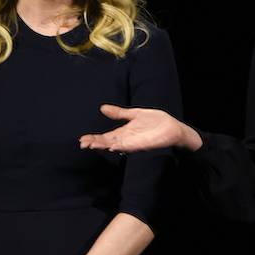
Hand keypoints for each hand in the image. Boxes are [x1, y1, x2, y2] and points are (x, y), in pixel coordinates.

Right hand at [79, 105, 201, 153]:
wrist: (172, 127)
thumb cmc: (155, 121)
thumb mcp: (134, 114)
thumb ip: (119, 113)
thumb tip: (102, 108)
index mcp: (123, 132)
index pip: (105, 136)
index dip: (94, 138)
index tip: (82, 139)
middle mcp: (126, 139)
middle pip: (107, 142)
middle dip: (94, 143)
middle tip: (82, 144)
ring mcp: (133, 143)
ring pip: (115, 145)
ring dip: (104, 146)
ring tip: (92, 145)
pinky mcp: (142, 144)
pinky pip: (130, 146)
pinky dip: (121, 146)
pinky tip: (113, 146)